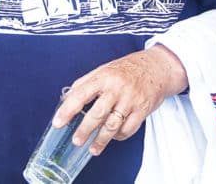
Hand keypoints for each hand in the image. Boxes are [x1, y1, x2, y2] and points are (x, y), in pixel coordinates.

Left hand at [52, 44, 187, 155]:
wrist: (157, 67)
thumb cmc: (128, 69)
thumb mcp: (104, 68)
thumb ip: (85, 83)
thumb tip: (66, 98)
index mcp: (104, 77)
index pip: (81, 94)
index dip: (68, 110)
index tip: (58, 122)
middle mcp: (117, 88)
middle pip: (98, 113)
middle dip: (85, 130)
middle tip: (76, 140)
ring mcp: (131, 100)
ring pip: (113, 125)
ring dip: (101, 139)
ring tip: (93, 148)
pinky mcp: (142, 109)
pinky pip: (128, 128)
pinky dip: (119, 136)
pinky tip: (113, 137)